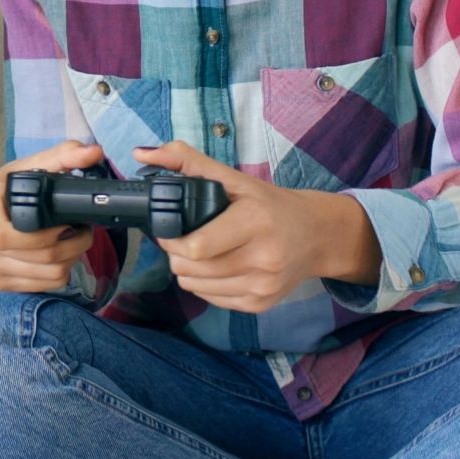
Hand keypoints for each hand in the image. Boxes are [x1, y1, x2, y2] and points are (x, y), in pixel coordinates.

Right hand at [0, 140, 108, 292]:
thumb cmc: (11, 187)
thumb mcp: (33, 165)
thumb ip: (65, 155)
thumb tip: (93, 152)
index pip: (2, 236)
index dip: (42, 236)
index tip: (65, 223)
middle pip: (34, 257)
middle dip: (71, 245)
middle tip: (83, 231)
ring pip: (43, 274)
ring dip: (70, 259)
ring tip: (74, 241)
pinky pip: (41, 286)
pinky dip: (59, 273)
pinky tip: (59, 256)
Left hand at [135, 141, 382, 313]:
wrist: (317, 236)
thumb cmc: (271, 205)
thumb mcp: (234, 178)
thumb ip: (187, 161)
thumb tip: (142, 154)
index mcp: (255, 222)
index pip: (197, 247)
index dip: (172, 239)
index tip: (169, 229)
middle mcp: (263, 258)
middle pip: (191, 269)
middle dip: (176, 254)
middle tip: (182, 239)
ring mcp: (263, 285)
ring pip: (196, 287)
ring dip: (188, 270)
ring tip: (200, 252)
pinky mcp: (260, 304)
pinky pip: (212, 299)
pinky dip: (204, 284)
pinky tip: (216, 267)